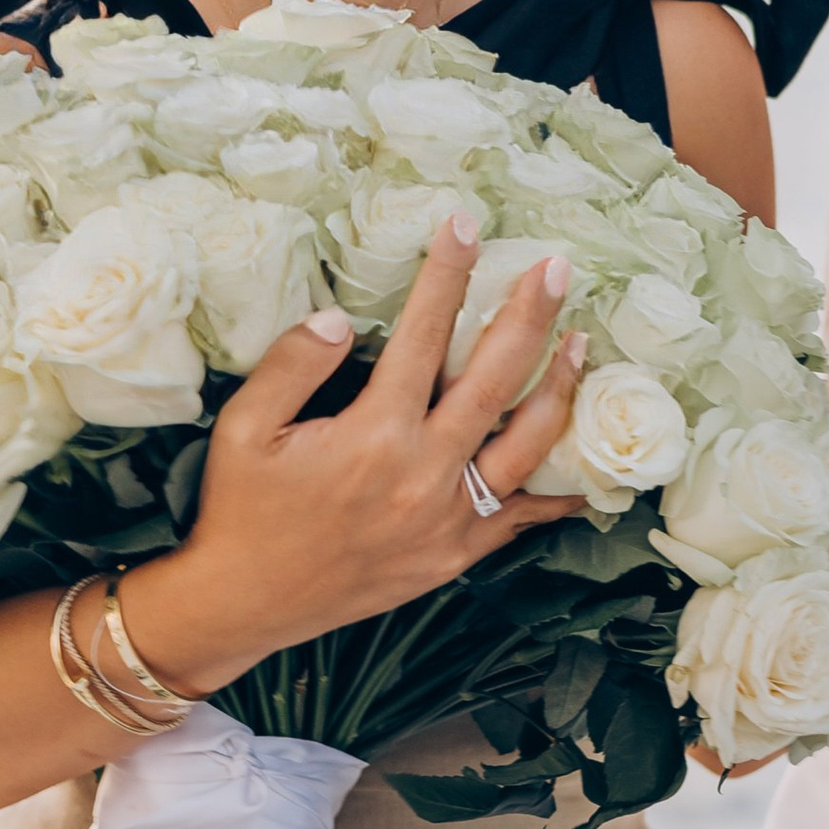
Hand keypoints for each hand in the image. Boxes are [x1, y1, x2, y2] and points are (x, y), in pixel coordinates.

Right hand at [125, 218, 582, 693]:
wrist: (246, 603)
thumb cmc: (242, 509)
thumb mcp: (244, 428)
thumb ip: (292, 365)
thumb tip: (339, 318)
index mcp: (373, 434)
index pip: (423, 334)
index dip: (447, 274)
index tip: (465, 225)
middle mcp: (423, 474)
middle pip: (495, 379)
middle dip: (530, 315)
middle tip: (555, 268)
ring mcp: (447, 520)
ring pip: (526, 445)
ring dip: (558, 389)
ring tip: (580, 344)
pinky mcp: (455, 555)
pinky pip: (520, 518)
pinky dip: (558, 490)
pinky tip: (586, 463)